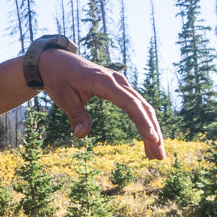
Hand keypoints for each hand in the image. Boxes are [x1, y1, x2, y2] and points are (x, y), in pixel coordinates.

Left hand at [38, 49, 166, 159]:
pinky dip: (144, 122)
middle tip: (160, 156)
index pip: (130, 104)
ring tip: (156, 154)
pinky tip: (147, 138)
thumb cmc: (59, 77)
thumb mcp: (62, 97)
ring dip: (152, 129)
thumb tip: (82, 135)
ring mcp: (120, 83)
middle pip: (142, 107)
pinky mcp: (119, 88)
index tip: (152, 139)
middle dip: (154, 132)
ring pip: (143, 107)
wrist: (56, 60)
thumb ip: (75, 115)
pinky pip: (136, 105)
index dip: (143, 122)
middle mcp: (117, 81)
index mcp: (104, 81)